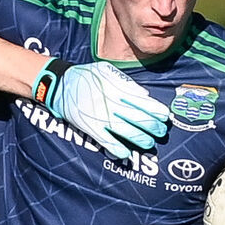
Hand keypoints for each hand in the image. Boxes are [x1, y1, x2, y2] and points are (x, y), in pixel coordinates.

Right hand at [38, 59, 168, 158]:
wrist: (60, 84)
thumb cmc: (85, 76)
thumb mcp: (106, 71)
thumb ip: (126, 82)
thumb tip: (143, 94)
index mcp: (118, 89)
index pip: (144, 102)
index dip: (157, 111)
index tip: (164, 116)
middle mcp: (113, 104)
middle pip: (140, 119)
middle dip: (154, 127)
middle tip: (160, 131)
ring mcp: (102, 117)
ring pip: (128, 133)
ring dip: (141, 140)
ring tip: (149, 143)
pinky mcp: (91, 128)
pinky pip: (108, 142)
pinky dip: (119, 149)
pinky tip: (126, 153)